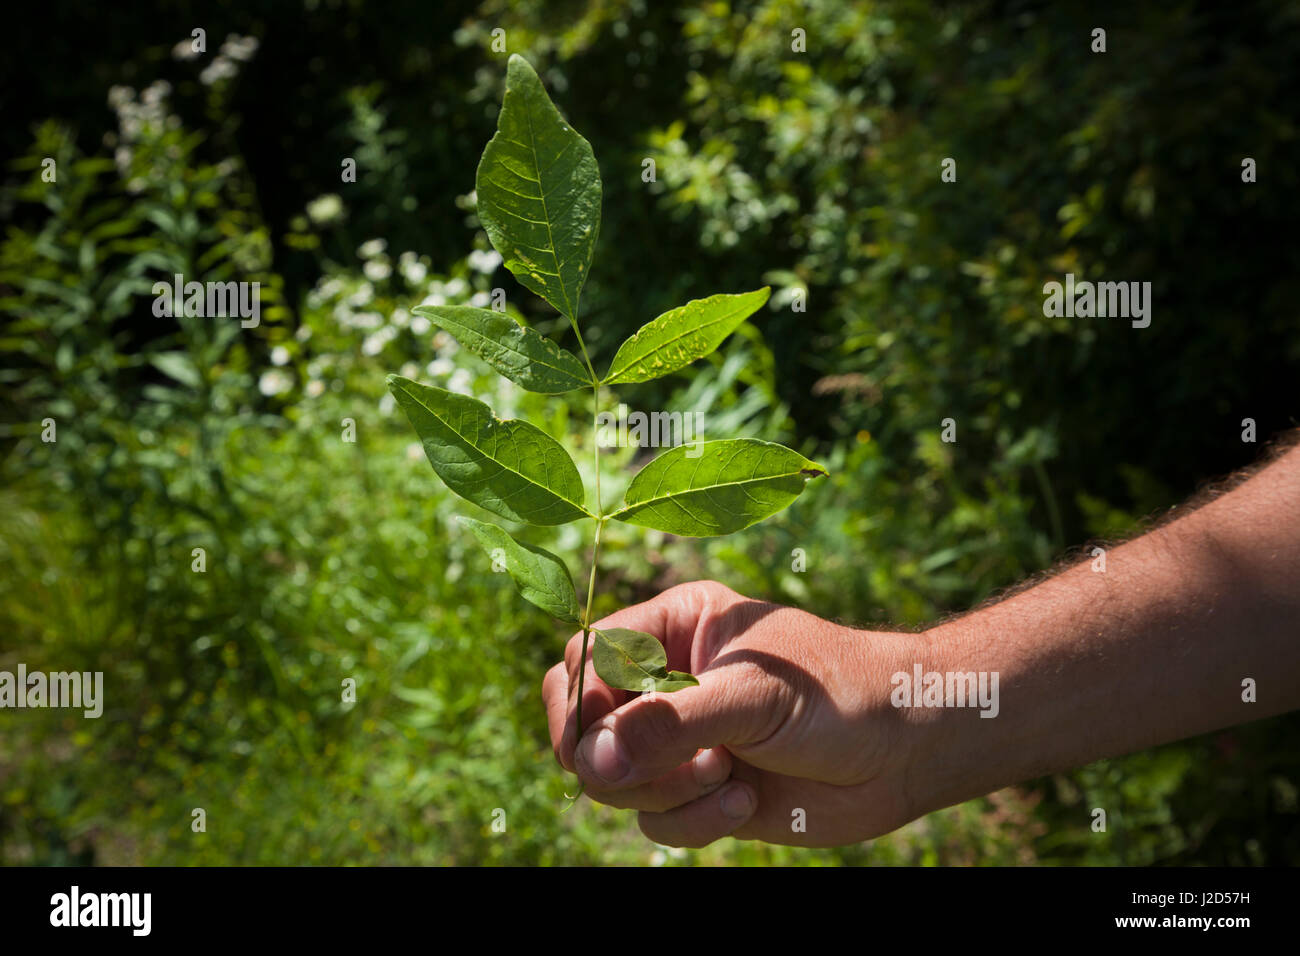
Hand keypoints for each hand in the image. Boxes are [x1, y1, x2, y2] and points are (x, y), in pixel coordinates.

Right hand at [542, 580, 936, 847]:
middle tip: (649, 769)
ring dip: (665, 790)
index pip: (587, 657)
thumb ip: (668, 724)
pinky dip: (694, 820)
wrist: (905, 750)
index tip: (608, 738)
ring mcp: (681, 739)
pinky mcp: (699, 790)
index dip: (584, 701)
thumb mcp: (751, 696)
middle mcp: (668, 680)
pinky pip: (654, 820)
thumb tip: (591, 761)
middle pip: (583, 722)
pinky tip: (746, 800)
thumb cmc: (838, 694)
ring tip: (724, 775)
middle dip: (615, 756)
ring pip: (614, 779)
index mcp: (674, 627)